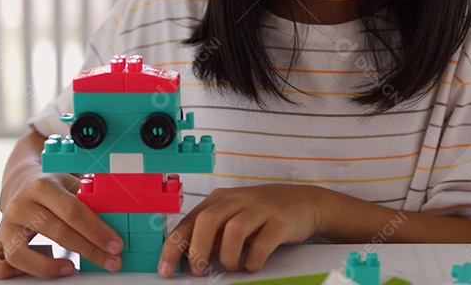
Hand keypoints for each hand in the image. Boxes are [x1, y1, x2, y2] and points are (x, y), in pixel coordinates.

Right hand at [0, 172, 124, 278]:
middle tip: (110, 261)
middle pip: (56, 232)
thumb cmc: (54, 186)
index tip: (116, 245)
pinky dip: (5, 273)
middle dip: (89, 250)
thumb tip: (120, 214)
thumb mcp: (72, 182)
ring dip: (47, 267)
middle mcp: (20, 205)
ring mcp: (5, 224)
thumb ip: (90, 197)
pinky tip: (29, 274)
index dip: (97, 231)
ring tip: (71, 268)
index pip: (74, 212)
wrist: (22, 181)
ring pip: (19, 253)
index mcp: (42, 186)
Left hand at [158, 184, 325, 277]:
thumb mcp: (233, 217)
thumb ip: (212, 233)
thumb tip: (188, 257)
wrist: (304, 202)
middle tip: (200, 271)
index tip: (166, 268)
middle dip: (198, 250)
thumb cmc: (263, 213)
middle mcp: (238, 200)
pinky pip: (262, 242)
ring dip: (228, 256)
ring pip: (233, 230)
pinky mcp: (280, 220)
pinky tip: (252, 264)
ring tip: (232, 266)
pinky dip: (253, 259)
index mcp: (220, 199)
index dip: (174, 246)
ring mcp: (260, 208)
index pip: (189, 221)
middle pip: (208, 221)